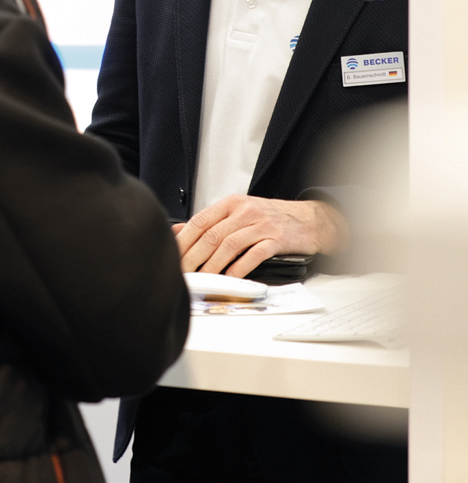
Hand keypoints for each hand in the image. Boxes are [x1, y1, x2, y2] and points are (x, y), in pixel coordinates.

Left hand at [172, 195, 347, 279]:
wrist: (309, 219)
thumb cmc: (271, 218)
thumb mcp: (239, 213)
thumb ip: (210, 222)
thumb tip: (178, 231)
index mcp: (232, 204)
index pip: (200, 220)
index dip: (184, 239)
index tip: (173, 255)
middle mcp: (245, 211)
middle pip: (212, 235)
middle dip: (193, 256)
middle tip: (183, 272)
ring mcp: (261, 225)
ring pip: (229, 245)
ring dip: (213, 265)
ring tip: (203, 279)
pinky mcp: (276, 239)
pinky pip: (253, 255)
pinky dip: (239, 268)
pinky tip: (230, 278)